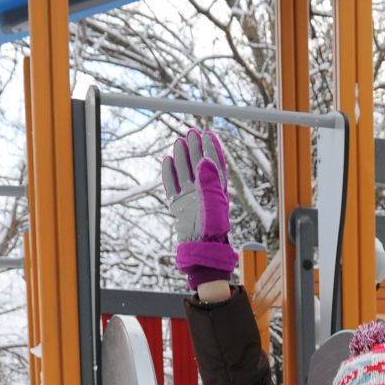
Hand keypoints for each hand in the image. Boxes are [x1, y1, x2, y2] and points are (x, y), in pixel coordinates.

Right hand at [163, 127, 237, 287]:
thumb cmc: (212, 232)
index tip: (207, 135)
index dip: (211, 150)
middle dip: (195, 149)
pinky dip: (169, 174)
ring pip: (184, 173)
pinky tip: (167, 160)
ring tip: (179, 142)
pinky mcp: (178, 206)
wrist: (200, 251)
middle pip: (198, 166)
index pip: (214, 166)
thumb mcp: (214, 205)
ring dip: (182, 158)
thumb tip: (205, 159)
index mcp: (217, 192)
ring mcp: (189, 198)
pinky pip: (171, 186)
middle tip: (191, 133)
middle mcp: (203, 193)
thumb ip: (209, 183)